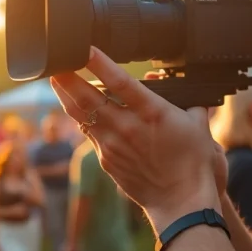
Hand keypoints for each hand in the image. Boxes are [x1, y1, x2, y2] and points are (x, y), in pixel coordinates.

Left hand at [51, 47, 220, 231]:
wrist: (181, 202)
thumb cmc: (193, 162)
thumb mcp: (197, 123)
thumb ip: (185, 98)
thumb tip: (166, 81)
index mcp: (152, 112)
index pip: (120, 82)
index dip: (100, 63)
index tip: (85, 48)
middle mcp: (128, 126)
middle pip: (88, 97)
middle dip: (68, 77)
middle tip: (54, 61)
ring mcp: (113, 144)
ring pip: (80, 115)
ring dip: (65, 95)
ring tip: (55, 79)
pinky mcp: (106, 159)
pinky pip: (88, 133)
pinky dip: (80, 118)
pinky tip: (74, 108)